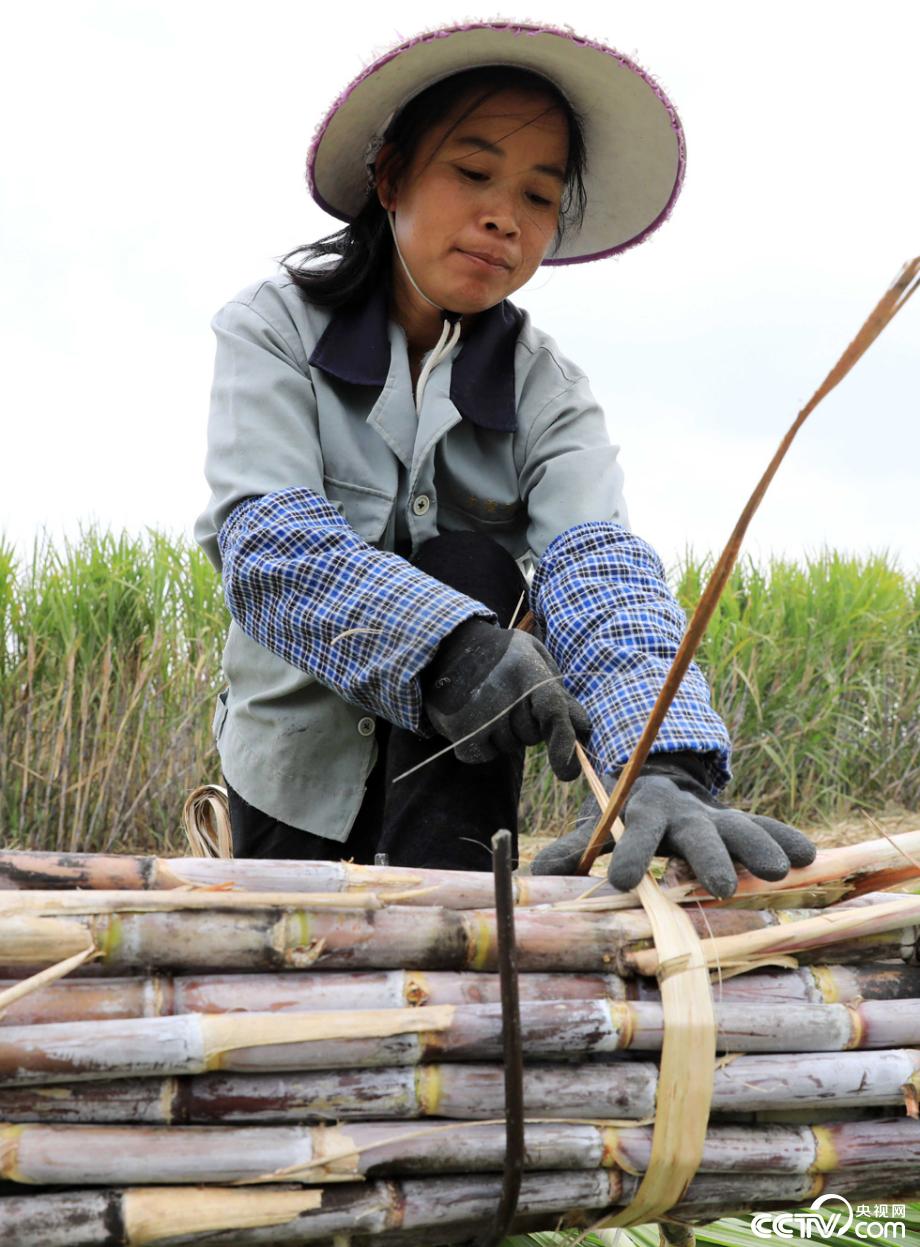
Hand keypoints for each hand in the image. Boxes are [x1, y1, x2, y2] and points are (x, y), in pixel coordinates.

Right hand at [421, 618, 590, 779]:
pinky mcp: (457, 728)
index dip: (564, 743)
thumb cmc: (503, 656)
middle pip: (531, 735)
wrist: (447, 645)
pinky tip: (474, 719)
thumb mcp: (534, 659)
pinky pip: (484, 755)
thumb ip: (559, 693)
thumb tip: (584, 729)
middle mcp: (501, 690)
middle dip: (526, 725)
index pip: (552, 711)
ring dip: (503, 734)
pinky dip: (483, 745)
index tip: (568, 772)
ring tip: (487, 703)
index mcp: (526, 668)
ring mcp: (477, 711)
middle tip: (508, 698)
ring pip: (508, 747)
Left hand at [530, 751, 816, 897]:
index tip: (622, 882)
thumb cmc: (625, 818)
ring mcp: (714, 816)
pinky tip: (809, 856)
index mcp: (642, 812)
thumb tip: (534, 879)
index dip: (630, 855)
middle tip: (720, 886)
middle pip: (696, 833)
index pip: (634, 832)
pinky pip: (766, 827)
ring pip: (739, 827)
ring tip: (779, 872)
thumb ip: (572, 850)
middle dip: (708, 857)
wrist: (660, 784)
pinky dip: (785, 839)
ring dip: (758, 847)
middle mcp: (682, 812)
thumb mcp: (597, 829)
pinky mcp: (739, 823)